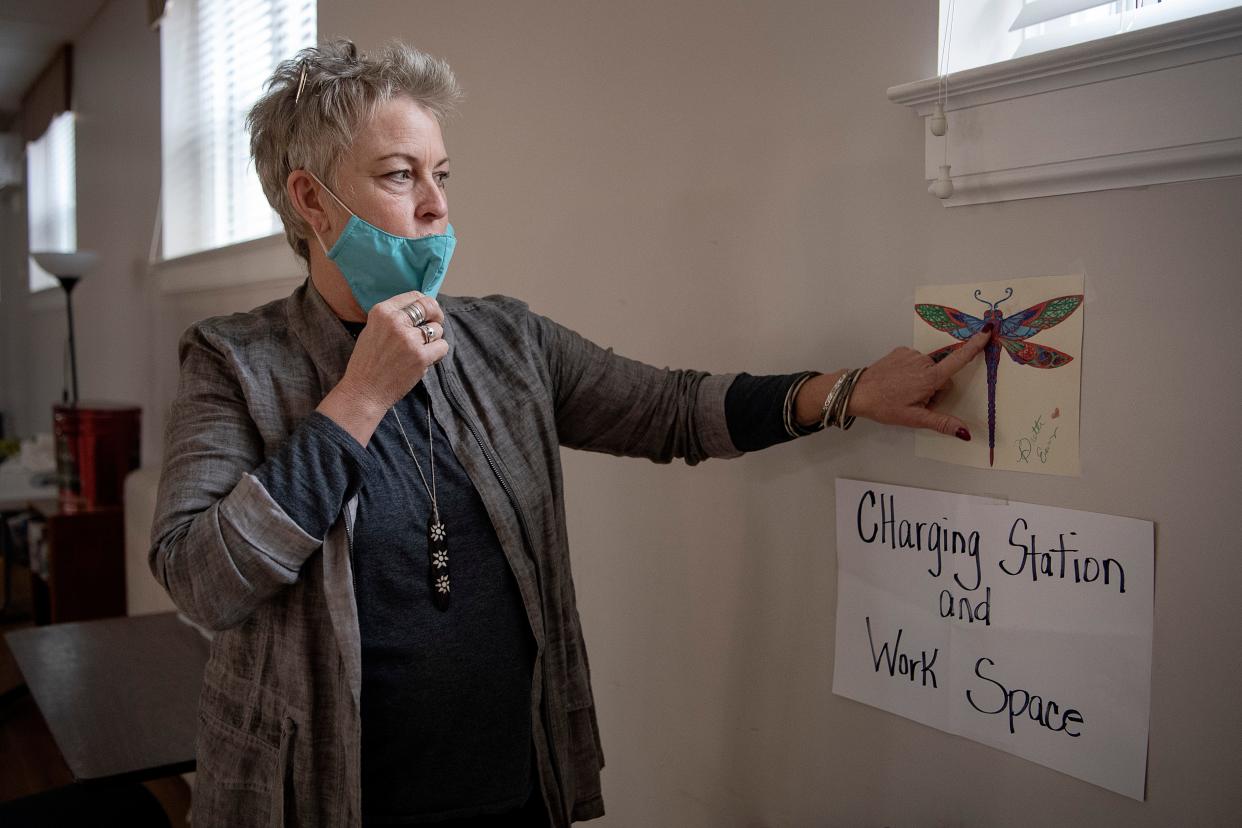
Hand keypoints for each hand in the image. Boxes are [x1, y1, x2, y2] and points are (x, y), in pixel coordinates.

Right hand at [316, 291, 449, 444]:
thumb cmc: (368, 363)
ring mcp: (409, 339)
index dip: (424, 303)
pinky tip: (426, 360)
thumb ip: (393, 318)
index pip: (414, 296)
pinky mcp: (420, 356)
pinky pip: (442, 346)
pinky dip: (438, 353)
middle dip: (436, 315)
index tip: (427, 312)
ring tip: (419, 351)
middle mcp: (395, 321)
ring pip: (437, 329)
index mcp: (382, 311)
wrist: (364, 391)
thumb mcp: (373, 330)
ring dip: (434, 339)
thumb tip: (421, 308)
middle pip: (429, 307)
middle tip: (434, 324)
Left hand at [846, 327, 990, 438]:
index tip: (988, 331)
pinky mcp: (901, 351)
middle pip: (942, 375)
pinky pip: (915, 362)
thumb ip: (942, 423)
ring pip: (929, 369)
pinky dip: (911, 372)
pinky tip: (898, 381)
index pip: (959, 360)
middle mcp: (923, 362)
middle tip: (916, 401)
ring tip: (904, 392)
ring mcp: (911, 354)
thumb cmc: (885, 406)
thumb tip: (966, 432)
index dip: (975, 346)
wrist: (858, 392)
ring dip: (922, 380)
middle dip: (935, 388)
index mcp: (930, 378)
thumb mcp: (914, 419)